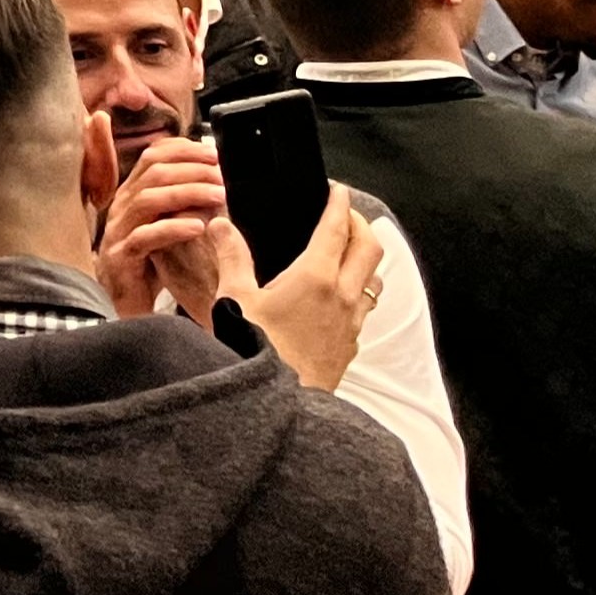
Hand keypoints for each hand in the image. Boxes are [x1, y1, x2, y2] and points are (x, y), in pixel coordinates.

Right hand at [97, 137, 228, 319]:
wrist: (127, 300)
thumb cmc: (151, 261)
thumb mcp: (166, 222)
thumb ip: (182, 199)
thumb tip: (215, 173)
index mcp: (133, 192)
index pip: (153, 156)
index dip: (184, 150)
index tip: (214, 153)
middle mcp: (122, 206)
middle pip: (153, 172)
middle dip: (191, 169)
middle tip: (221, 175)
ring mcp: (119, 230)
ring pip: (149, 199)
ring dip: (187, 193)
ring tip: (218, 196)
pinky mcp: (121, 256)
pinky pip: (145, 237)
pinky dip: (174, 228)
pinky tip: (200, 227)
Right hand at [234, 193, 382, 390]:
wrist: (277, 403)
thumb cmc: (253, 350)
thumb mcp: (233, 299)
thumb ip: (231, 257)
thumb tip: (221, 224)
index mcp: (315, 277)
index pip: (336, 228)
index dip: (339, 204)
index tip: (338, 191)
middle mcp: (343, 296)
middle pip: (369, 247)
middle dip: (360, 225)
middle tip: (345, 215)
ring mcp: (352, 322)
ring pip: (373, 278)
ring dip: (364, 259)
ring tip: (347, 253)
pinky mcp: (351, 344)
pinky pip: (365, 308)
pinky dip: (358, 291)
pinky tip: (338, 299)